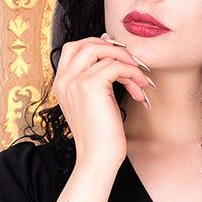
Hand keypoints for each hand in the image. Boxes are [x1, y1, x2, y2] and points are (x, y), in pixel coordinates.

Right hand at [52, 34, 155, 169]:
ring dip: (127, 63)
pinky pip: (116, 66)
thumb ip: (97, 76)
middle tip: (132, 64)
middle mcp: (63, 80)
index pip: (74, 48)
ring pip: (103, 52)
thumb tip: (110, 46)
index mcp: (61, 83)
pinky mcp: (89, 86)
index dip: (99, 46)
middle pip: (86, 44)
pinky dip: (132, 74)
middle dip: (113, 49)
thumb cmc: (101, 134)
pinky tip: (140, 90)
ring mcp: (74, 82)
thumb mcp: (96, 100)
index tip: (120, 59)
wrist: (98, 158)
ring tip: (140, 81)